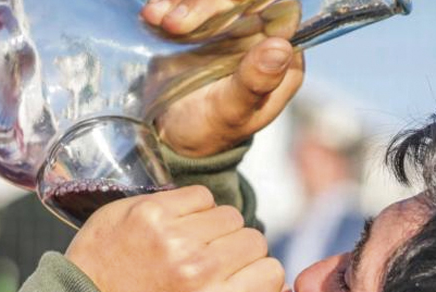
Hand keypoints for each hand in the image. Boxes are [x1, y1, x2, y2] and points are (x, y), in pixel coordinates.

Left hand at [66, 186, 284, 291]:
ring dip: (214, 229)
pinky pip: (201, 196)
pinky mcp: (153, 210)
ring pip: (229, 216)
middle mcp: (199, 272)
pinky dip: (192, 209)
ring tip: (187, 247)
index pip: (273, 272)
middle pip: (255, 241)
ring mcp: (175, 238)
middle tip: (208, 264)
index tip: (237, 281)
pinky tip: (173, 228)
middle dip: (237, 252)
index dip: (258, 276)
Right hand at [141, 1, 304, 156]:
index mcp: (284, 61)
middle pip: (242, 0)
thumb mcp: (230, 111)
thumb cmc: (209, 129)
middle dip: (204, 5)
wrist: (171, 135)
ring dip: (183, 2)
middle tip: (174, 25)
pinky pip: (191, 1)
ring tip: (157, 19)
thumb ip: (256, 82)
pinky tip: (152, 16)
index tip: (216, 14)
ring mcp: (234, 27)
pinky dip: (169, 3)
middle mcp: (264, 38)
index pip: (281, 12)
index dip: (249, 5)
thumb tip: (282, 48)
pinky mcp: (207, 22)